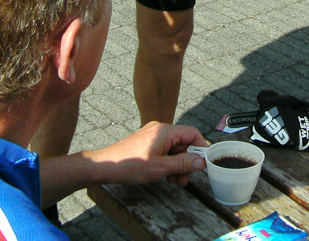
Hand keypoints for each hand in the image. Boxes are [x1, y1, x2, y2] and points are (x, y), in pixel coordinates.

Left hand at [85, 122, 206, 187]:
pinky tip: (164, 174)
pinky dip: (167, 161)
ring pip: (173, 148)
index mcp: (165, 131)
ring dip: (177, 164)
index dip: (200, 148)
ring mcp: (152, 134)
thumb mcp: (160, 167)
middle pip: (183, 143)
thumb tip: (201, 161)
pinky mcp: (146, 141)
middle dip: (186, 161)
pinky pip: (164, 149)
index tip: (203, 164)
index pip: (192, 134)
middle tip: (184, 179)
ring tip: (173, 180)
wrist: (105, 165)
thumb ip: (183, 163)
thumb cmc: (130, 165)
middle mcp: (160, 129)